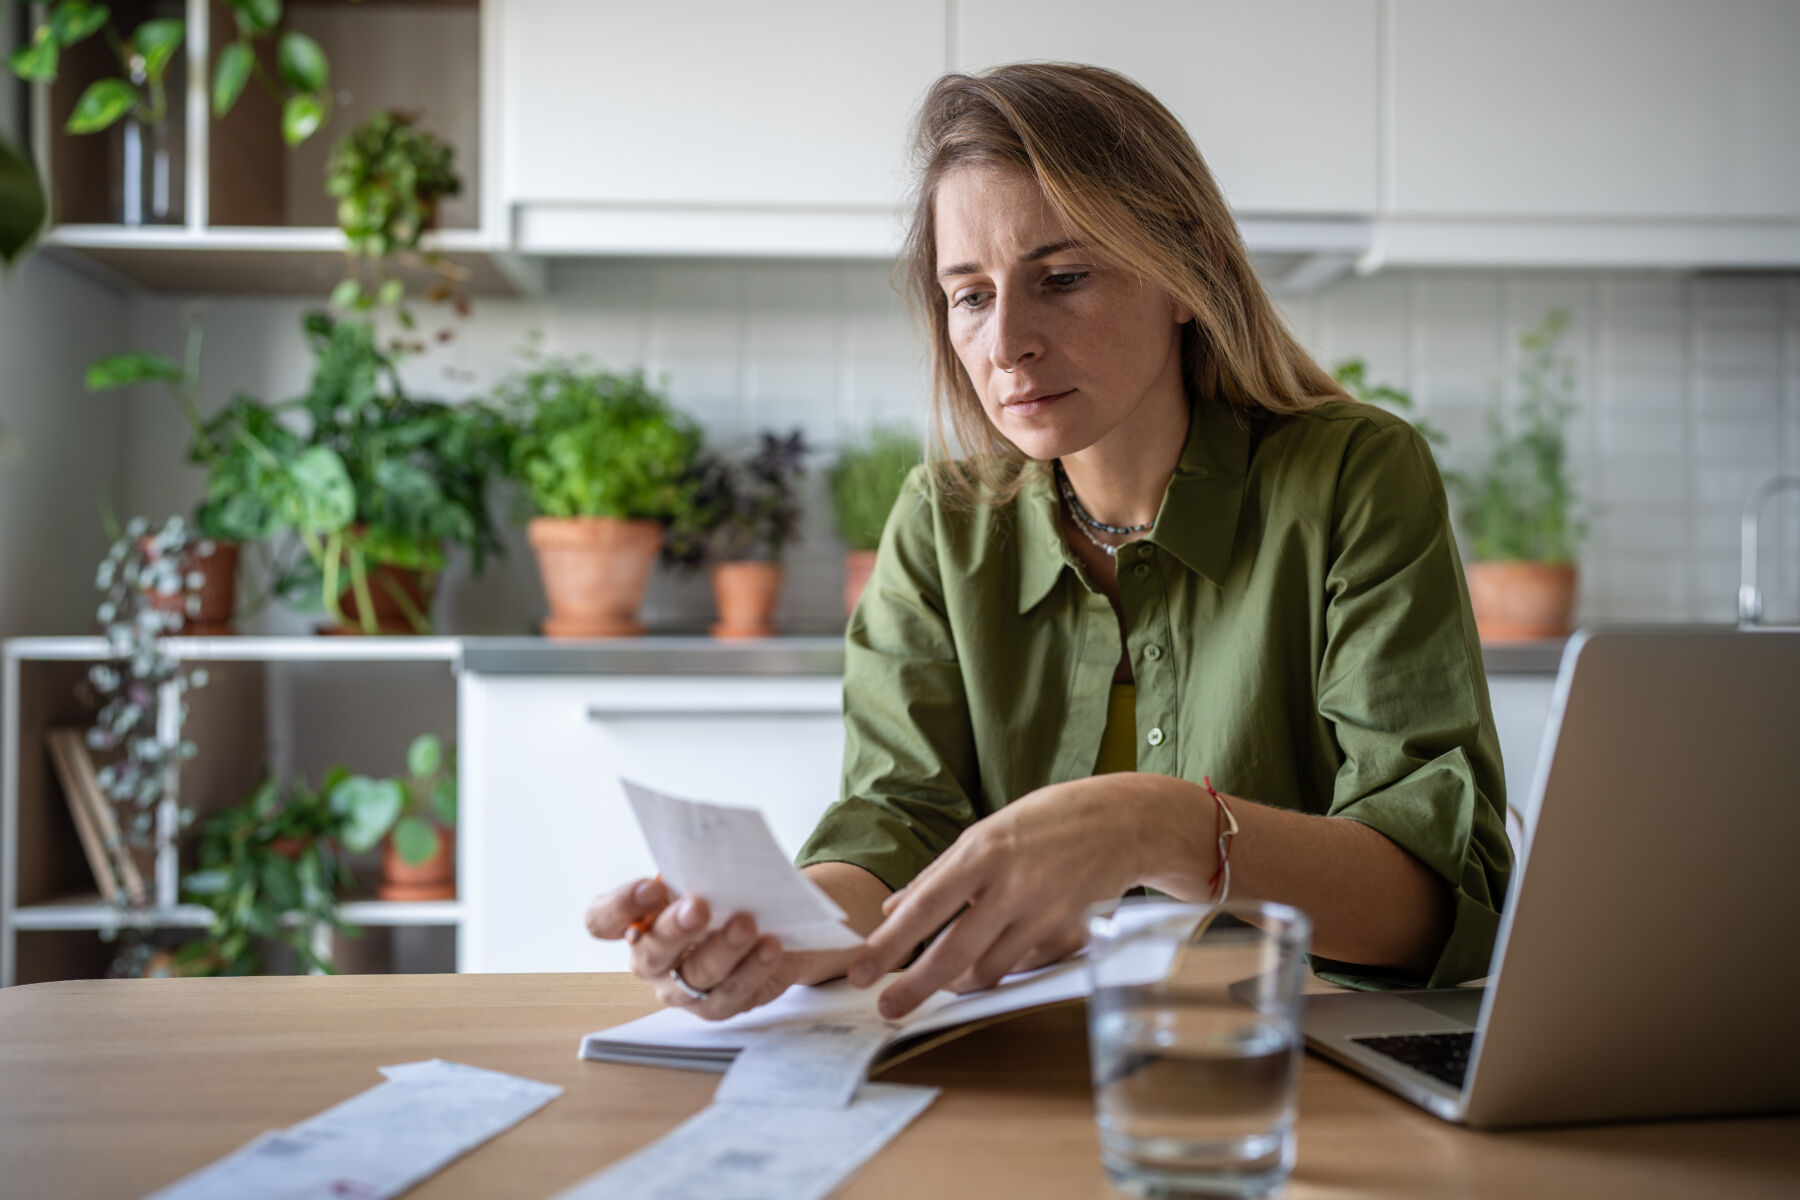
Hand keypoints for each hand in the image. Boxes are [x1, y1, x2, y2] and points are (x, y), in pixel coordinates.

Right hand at [584, 877, 804, 1020]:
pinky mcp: (716, 1007)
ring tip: (745, 924)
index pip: (602, 921)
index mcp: (635, 922)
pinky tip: (770, 947)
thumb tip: (707, 853)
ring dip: (722, 949)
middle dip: (674, 929)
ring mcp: (681, 989)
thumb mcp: (707, 878)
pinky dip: (753, 968)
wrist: (773, 928)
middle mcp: (651, 960)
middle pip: (649, 953)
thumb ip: (697, 869)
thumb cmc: (726, 898)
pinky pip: (731, 994)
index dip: (620, 907)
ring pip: (695, 976)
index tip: (652, 888)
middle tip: (699, 907)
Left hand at [845, 778, 1148, 1018]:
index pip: (926, 907)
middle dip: (915, 987)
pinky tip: (997, 952)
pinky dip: (1001, 966)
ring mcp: (1043, 913)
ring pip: (988, 970)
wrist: (1123, 822)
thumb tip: (892, 910)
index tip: (861, 970)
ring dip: (959, 981)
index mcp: (983, 852)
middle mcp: (1012, 886)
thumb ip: (938, 874)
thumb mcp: (987, 832)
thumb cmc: (1048, 821)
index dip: (890, 944)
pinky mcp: (1067, 934)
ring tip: (942, 979)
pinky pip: (1022, 966)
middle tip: (887, 1008)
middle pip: (954, 952)